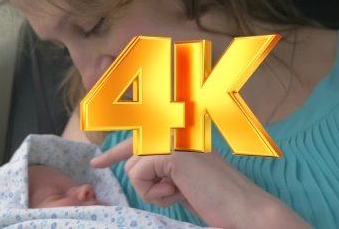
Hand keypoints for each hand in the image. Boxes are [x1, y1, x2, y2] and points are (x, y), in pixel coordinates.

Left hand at [91, 137, 311, 228]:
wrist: (243, 209)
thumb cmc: (216, 199)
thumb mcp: (183, 179)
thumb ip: (162, 166)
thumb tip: (134, 164)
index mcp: (182, 133)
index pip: (139, 136)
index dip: (115, 151)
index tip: (96, 162)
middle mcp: (176, 129)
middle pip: (132, 155)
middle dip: (144, 182)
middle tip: (174, 192)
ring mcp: (174, 136)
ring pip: (134, 166)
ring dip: (151, 189)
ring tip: (180, 192)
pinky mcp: (171, 150)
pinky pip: (139, 173)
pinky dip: (154, 192)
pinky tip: (179, 193)